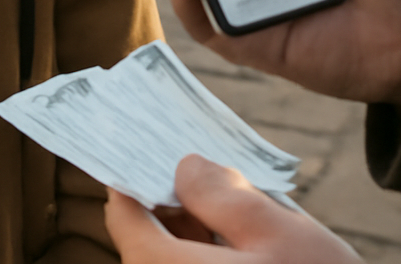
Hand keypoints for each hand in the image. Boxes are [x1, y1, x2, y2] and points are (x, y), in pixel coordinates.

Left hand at [105, 156, 362, 262]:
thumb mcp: (278, 231)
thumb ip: (223, 193)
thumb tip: (186, 168)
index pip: (123, 216)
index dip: (136, 176)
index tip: (154, 148)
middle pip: (149, 240)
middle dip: (178, 203)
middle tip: (206, 169)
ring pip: (176, 259)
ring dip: (199, 232)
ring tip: (237, 205)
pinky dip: (213, 257)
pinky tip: (248, 243)